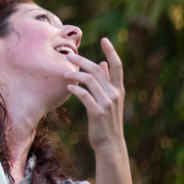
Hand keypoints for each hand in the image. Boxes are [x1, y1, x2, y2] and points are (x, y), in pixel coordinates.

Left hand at [65, 38, 127, 154]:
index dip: (112, 52)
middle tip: (69, 55)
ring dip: (75, 74)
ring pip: (89, 80)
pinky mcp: (97, 112)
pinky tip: (68, 86)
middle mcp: (115, 94)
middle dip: (82, 60)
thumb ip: (107, 81)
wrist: (110, 144)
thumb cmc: (107, 120)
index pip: (118, 66)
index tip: (104, 39)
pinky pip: (84, 95)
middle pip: (98, 70)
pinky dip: (76, 89)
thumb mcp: (110, 100)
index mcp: (119, 90)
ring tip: (64, 73)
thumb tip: (103, 63)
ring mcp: (107, 104)